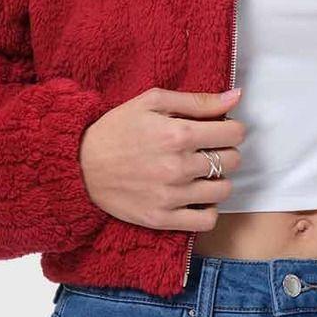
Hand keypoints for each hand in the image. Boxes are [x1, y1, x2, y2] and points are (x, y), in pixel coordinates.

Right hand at [78, 85, 245, 233]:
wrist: (79, 165)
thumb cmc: (117, 128)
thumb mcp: (152, 101)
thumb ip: (198, 100)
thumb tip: (236, 96)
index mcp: (178, 134)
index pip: (234, 133)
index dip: (231, 129)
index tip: (219, 130)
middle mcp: (179, 167)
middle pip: (233, 161)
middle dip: (225, 151)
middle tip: (206, 149)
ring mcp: (172, 196)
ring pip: (224, 190)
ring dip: (218, 179)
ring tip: (200, 172)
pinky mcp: (162, 218)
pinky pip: (207, 220)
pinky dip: (208, 209)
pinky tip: (196, 197)